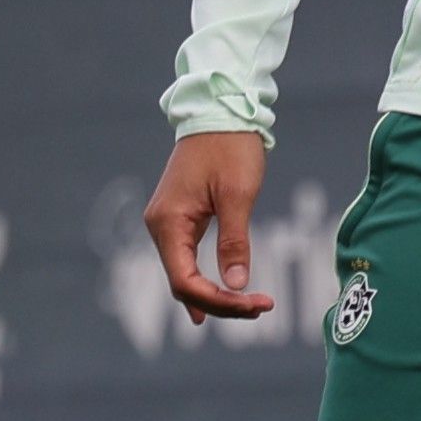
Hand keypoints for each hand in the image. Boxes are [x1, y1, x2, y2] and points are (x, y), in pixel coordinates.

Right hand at [144, 129, 275, 319]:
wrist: (219, 112)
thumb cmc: (230, 147)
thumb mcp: (238, 195)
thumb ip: (234, 242)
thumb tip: (236, 285)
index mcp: (169, 222)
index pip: (185, 281)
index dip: (217, 301)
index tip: (253, 304)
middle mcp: (159, 225)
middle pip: (182, 284)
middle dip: (220, 302)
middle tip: (261, 308)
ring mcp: (166, 222)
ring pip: (184, 274)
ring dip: (214, 294)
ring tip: (249, 308)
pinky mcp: (177, 217)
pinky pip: (185, 259)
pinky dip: (203, 280)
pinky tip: (216, 300)